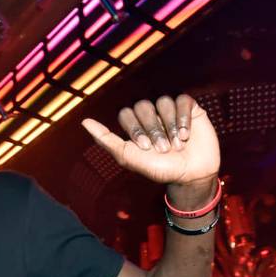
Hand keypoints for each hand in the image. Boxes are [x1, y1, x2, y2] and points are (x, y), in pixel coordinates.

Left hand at [81, 94, 219, 184]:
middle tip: (162, 149)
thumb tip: (84, 122)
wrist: (190, 176)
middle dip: (153, 129)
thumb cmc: (159, 169)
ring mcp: (170, 111)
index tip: (145, 148)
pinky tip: (187, 134)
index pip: (126, 113)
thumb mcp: (128, 157)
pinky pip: (182, 100)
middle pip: (143, 106)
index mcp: (135, 126)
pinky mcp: (190, 110)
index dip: (135, 128)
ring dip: (169, 125)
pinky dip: (183, 118)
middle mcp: (151, 116)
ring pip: (163, 102)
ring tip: (177, 144)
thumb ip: (106, 139)